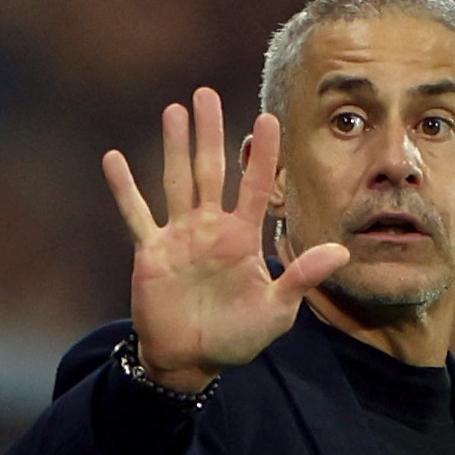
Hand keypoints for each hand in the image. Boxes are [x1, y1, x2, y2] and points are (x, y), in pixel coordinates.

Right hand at [102, 88, 349, 391]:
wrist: (192, 361)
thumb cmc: (237, 337)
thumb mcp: (277, 311)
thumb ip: (302, 277)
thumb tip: (341, 252)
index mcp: (243, 238)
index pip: (257, 187)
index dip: (262, 155)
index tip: (268, 119)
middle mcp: (211, 228)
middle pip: (211, 171)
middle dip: (209, 133)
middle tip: (205, 93)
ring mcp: (180, 236)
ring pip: (177, 181)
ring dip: (174, 147)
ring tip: (174, 110)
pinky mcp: (152, 252)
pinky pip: (137, 215)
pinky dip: (124, 189)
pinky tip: (113, 159)